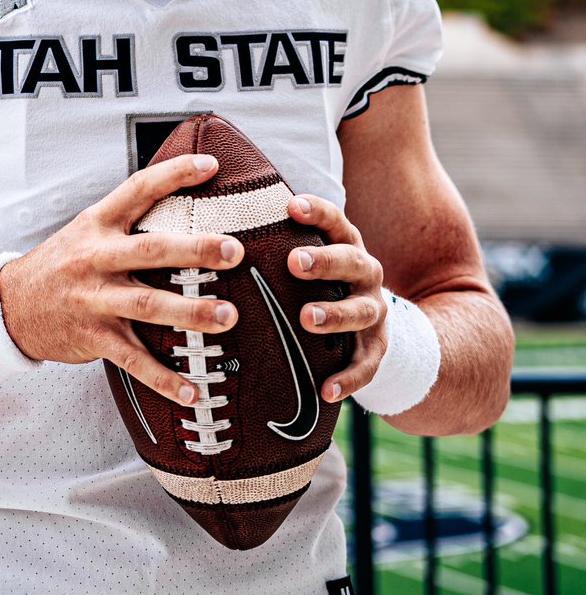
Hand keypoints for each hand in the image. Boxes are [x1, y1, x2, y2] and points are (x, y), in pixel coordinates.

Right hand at [0, 154, 245, 406]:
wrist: (11, 305)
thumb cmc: (63, 263)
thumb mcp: (87, 229)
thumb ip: (127, 218)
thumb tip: (184, 200)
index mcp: (98, 224)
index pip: (138, 189)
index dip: (174, 174)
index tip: (210, 165)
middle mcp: (96, 258)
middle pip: (150, 250)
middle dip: (194, 250)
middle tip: (234, 251)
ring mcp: (94, 299)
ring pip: (146, 305)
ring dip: (190, 313)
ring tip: (228, 317)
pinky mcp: (93, 337)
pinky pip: (133, 360)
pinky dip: (163, 378)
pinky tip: (192, 390)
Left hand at [286, 195, 386, 402]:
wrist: (371, 322)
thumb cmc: (318, 280)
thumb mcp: (306, 256)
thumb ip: (275, 240)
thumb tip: (216, 218)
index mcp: (346, 244)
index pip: (335, 221)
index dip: (317, 211)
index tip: (291, 205)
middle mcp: (364, 273)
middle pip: (352, 262)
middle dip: (324, 262)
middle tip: (294, 262)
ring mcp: (373, 310)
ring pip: (360, 311)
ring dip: (334, 314)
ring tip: (306, 319)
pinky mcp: (376, 347)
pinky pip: (366, 365)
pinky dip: (348, 378)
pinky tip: (325, 389)